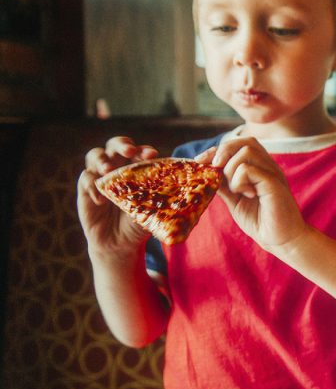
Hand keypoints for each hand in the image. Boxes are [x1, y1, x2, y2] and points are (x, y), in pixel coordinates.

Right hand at [77, 137, 159, 255]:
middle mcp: (118, 167)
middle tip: (129, 152)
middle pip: (115, 145)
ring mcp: (100, 176)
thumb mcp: (157, 208)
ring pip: (95, 155)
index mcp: (137, 168)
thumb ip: (170, 192)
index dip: (144, 151)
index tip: (151, 155)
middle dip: (122, 145)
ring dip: (102, 160)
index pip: (139, 152)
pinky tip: (101, 200)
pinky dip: (92, 185)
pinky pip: (85, 178)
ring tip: (108, 170)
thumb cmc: (141, 221)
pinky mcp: (85, 189)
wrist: (121, 243)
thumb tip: (196, 176)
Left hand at [197, 138, 307, 250]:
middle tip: (215, 170)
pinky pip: (249, 169)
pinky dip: (239, 181)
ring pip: (246, 151)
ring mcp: (273, 173)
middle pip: (244, 142)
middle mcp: (268, 166)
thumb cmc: (260, 221)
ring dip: (231, 169)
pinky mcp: (274, 184)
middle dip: (223, 152)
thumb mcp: (234, 200)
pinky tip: (246, 195)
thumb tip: (206, 171)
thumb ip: (224, 184)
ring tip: (236, 190)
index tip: (201, 162)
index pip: (239, 144)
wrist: (281, 240)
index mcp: (260, 168)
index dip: (218, 149)